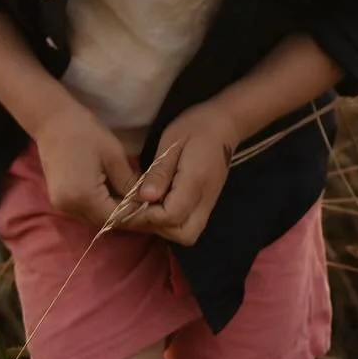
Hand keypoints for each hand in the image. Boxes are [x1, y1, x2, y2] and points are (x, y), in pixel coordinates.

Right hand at [33, 104, 139, 229]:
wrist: (51, 120)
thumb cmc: (84, 131)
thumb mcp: (114, 155)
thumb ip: (129, 182)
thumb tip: (145, 199)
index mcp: (83, 197)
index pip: (116, 217)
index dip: (136, 213)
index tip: (152, 205)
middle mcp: (70, 208)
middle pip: (105, 221)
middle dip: (125, 213)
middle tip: (144, 201)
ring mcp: (61, 205)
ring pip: (95, 218)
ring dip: (112, 210)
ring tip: (131, 196)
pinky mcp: (58, 200)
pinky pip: (84, 210)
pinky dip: (100, 205)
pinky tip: (112, 191)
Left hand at [129, 101, 236, 245]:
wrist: (226, 124)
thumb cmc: (196, 126)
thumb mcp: (171, 141)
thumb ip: (159, 171)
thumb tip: (144, 198)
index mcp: (195, 181)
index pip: (171, 215)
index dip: (148, 215)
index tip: (131, 203)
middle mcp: (205, 199)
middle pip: (183, 234)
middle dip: (158, 227)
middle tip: (139, 208)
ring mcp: (209, 204)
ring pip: (188, 234)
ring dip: (165, 228)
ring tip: (147, 207)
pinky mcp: (208, 204)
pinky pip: (190, 225)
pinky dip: (173, 223)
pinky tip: (159, 206)